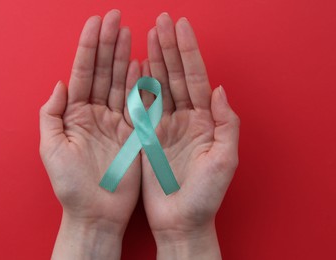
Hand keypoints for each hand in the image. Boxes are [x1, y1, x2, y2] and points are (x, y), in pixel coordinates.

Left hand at [39, 10, 140, 258]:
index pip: (82, 73)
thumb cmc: (71, 185)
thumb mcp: (51, 148)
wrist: (97, 212)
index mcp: (74, 114)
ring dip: (124, 57)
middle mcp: (95, 113)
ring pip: (119, 82)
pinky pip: (136, 103)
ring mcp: (115, 120)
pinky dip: (138, 83)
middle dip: (108, 44)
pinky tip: (140, 63)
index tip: (96, 22)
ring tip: (128, 32)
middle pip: (102, 72)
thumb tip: (60, 83)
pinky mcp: (133, 132)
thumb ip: (51, 113)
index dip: (88, 47)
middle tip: (116, 18)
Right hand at [141, 13, 239, 258]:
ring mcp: (164, 125)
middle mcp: (185, 118)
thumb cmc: (205, 195)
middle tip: (160, 20)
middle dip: (168, 47)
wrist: (179, 220)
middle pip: (175, 76)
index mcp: (205, 120)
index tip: (180, 26)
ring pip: (157, 86)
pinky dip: (137, 86)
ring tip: (147, 34)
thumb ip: (227, 123)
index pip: (195, 78)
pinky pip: (141, 106)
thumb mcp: (225, 160)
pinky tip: (134, 66)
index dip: (187, 52)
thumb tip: (220, 90)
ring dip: (153, 60)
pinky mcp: (147, 136)